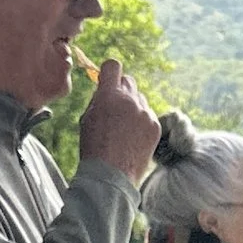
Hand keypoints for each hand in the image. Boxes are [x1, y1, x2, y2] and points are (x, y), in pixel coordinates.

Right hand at [79, 58, 159, 181]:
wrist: (111, 176)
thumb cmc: (94, 149)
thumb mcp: (87, 119)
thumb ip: (98, 100)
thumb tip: (105, 88)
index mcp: (108, 95)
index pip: (113, 66)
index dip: (110, 72)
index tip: (108, 80)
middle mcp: (129, 100)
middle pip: (129, 81)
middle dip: (122, 91)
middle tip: (115, 108)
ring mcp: (145, 113)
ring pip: (140, 99)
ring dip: (133, 108)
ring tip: (123, 130)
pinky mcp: (155, 126)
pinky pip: (148, 115)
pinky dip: (142, 123)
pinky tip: (133, 139)